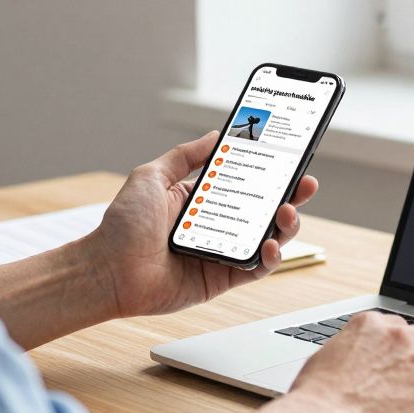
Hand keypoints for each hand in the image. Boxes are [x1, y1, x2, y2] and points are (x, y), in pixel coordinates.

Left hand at [83, 131, 318, 318]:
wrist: (108, 270)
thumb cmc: (122, 225)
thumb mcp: (152, 175)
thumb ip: (186, 155)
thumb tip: (216, 133)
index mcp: (201, 199)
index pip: (245, 182)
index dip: (270, 171)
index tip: (290, 158)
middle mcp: (216, 224)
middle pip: (264, 209)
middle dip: (290, 196)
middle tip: (305, 184)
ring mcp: (221, 252)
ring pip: (267, 238)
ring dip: (286, 226)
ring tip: (289, 213)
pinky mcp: (222, 279)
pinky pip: (256, 269)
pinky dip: (269, 258)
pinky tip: (269, 245)